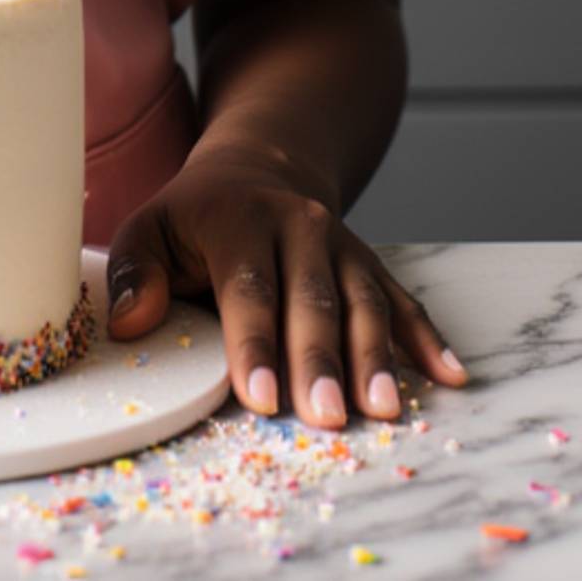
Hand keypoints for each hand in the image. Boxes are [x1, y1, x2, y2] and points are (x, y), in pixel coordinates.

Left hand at [106, 139, 468, 427]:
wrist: (257, 166)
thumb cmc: (194, 216)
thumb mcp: (149, 228)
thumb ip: (135, 272)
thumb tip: (130, 322)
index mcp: (239, 220)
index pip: (248, 288)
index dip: (254, 345)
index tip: (262, 397)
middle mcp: (298, 225)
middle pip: (313, 299)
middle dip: (321, 360)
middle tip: (329, 416)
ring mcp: (341, 243)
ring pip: (364, 301)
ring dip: (376, 357)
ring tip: (386, 409)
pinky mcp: (370, 262)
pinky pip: (403, 299)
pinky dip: (428, 338)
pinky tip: (450, 378)